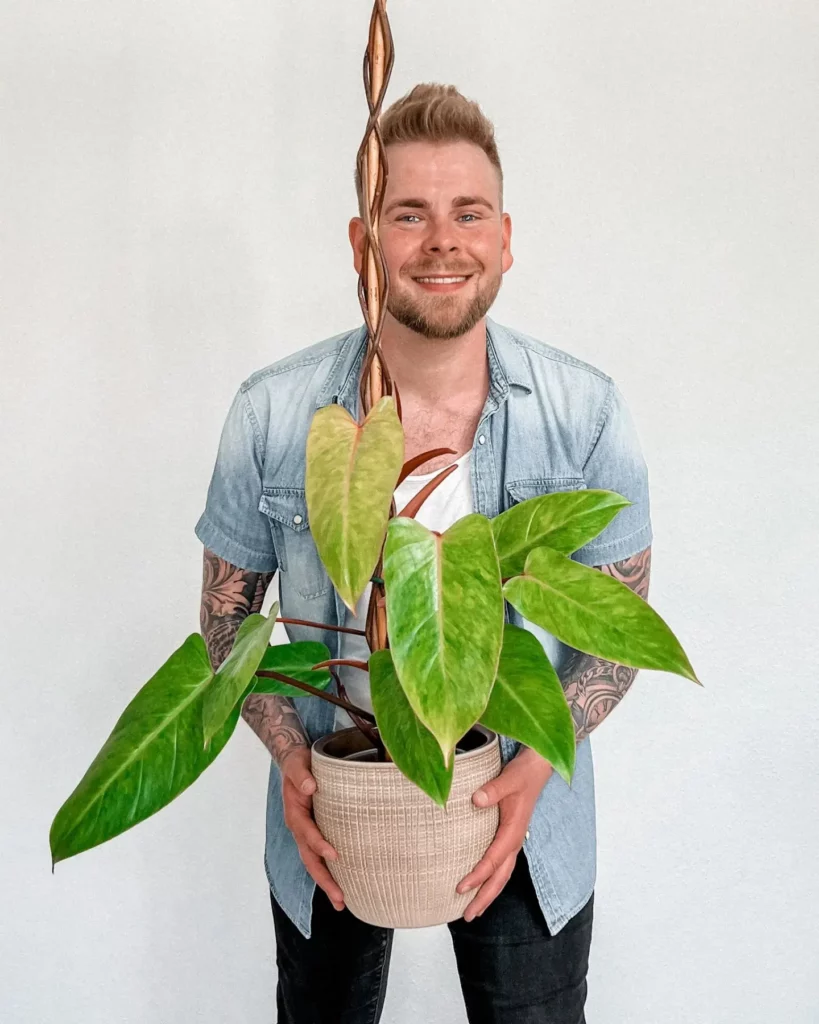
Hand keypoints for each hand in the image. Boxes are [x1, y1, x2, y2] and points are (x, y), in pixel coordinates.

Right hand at [280, 747, 344, 911]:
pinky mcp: (315, 833)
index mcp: (295, 813)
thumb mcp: (297, 763)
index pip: (307, 833)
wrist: (295, 763)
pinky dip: (330, 871)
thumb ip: (301, 774)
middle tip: (340, 898)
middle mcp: (300, 829)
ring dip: (327, 883)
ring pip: (315, 863)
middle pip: (310, 859)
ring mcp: (307, 834)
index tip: (335, 854)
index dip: (319, 844)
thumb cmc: (298, 764)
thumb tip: (310, 786)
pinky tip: (345, 884)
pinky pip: (320, 856)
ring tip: (342, 902)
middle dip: (324, 879)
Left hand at [456, 747, 552, 921]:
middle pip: (500, 877)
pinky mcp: (510, 836)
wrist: (537, 767)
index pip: (493, 860)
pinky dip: (492, 879)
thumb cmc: (523, 773)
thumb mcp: (508, 778)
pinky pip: (501, 865)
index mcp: (513, 831)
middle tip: (467, 916)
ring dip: (489, 893)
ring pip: (502, 875)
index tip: (460, 887)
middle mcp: (515, 840)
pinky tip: (481, 884)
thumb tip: (476, 800)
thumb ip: (493, 789)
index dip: (478, 875)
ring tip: (473, 911)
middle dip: (484, 897)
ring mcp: (514, 840)